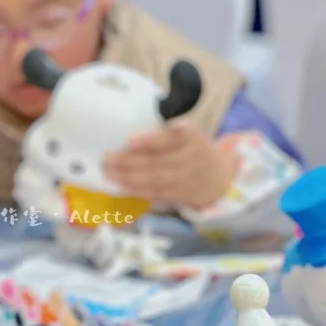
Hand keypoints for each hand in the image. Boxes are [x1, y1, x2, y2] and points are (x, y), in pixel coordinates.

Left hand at [103, 123, 236, 208]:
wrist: (218, 174)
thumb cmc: (191, 147)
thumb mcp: (185, 132)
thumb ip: (162, 132)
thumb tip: (126, 133)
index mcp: (189, 135)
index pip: (170, 136)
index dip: (150, 140)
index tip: (129, 140)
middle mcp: (190, 156)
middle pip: (157, 160)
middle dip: (129, 161)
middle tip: (107, 159)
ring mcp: (186, 177)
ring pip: (155, 179)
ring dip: (129, 178)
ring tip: (109, 174)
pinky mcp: (181, 193)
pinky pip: (156, 193)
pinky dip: (137, 191)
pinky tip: (121, 187)